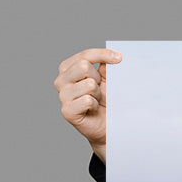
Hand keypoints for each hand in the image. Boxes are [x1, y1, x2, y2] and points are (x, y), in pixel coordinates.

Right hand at [54, 48, 122, 162]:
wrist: (108, 127)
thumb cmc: (106, 102)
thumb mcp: (107, 80)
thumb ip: (105, 67)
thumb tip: (113, 56)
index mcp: (68, 69)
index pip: (85, 55)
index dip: (102, 55)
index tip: (119, 58)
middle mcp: (61, 80)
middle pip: (83, 66)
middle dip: (98, 78)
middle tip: (100, 91)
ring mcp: (62, 96)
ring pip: (88, 84)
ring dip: (98, 93)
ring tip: (97, 101)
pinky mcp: (67, 110)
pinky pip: (87, 100)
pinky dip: (95, 105)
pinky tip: (93, 110)